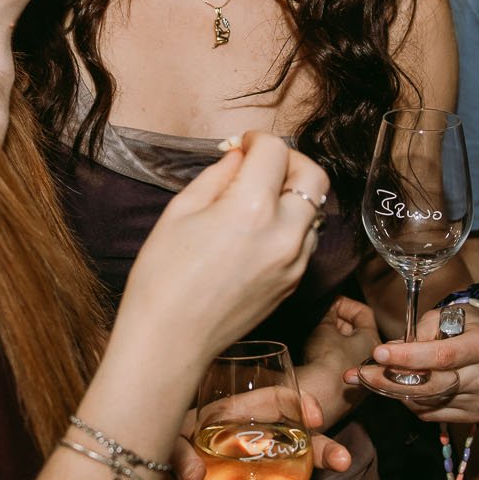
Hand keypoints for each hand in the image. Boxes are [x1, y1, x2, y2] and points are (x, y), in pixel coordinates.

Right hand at [123, 131, 331, 367]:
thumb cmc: (163, 277)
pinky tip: (261, 231)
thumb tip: (239, 156)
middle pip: (313, 175)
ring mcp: (294, 262)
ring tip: (260, 199)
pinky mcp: (294, 283)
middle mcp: (283, 233)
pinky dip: (292, 224)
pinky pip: (306, 240)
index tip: (241, 144)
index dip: (256, 139)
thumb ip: (218, 176)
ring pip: (315, 209)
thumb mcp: (180, 211)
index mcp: (251, 209)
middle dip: (289, 160)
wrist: (170, 340)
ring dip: (294, 194)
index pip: (275, 151)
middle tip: (261, 164)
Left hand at [161, 385, 352, 479]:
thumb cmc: (143, 451)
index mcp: (228, 419)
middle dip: (321, 451)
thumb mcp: (157, 440)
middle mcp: (242, 448)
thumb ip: (177, 453)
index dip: (297, 404)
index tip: (315, 417)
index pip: (272, 402)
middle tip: (343, 461)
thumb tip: (198, 476)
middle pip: (291, 444)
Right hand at [298, 297, 382, 425]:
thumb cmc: (328, 361)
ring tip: (316, 335)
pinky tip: (316, 355)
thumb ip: (327, 314)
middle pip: (357, 331)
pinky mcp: (349, 389)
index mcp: (372, 339)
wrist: (322, 395)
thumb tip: (329, 307)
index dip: (345, 304)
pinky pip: (342, 365)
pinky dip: (331, 356)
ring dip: (334, 339)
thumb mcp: (324, 329)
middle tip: (321, 318)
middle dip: (338, 321)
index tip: (331, 302)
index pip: (363, 313)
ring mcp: (362, 375)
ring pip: (349, 349)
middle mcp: (372, 358)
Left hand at [345, 305, 478, 422]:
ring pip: (427, 402)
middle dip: (390, 380)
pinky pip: (431, 413)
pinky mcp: (475, 414)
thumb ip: (416, 335)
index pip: (442, 356)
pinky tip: (401, 387)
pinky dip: (411, 401)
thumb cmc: (458, 324)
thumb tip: (386, 356)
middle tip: (359, 374)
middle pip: (432, 385)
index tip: (378, 353)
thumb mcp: (439, 317)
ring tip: (373, 378)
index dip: (408, 357)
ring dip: (394, 391)